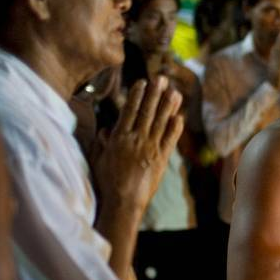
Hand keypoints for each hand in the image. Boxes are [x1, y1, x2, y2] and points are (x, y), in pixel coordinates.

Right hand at [92, 77, 183, 213]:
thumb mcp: (99, 159)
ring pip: (161, 122)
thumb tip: (105, 129)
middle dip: (154, 93)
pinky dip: (175, 128)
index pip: (129, 111)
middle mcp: (136, 139)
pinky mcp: (161, 159)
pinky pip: (170, 140)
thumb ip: (103, 142)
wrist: (124, 201)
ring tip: (174, 92)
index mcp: (119, 137)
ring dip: (168, 106)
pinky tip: (180, 117)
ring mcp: (150, 148)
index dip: (136, 95)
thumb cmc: (107, 182)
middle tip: (161, 78)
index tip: (142, 82)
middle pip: (147, 112)